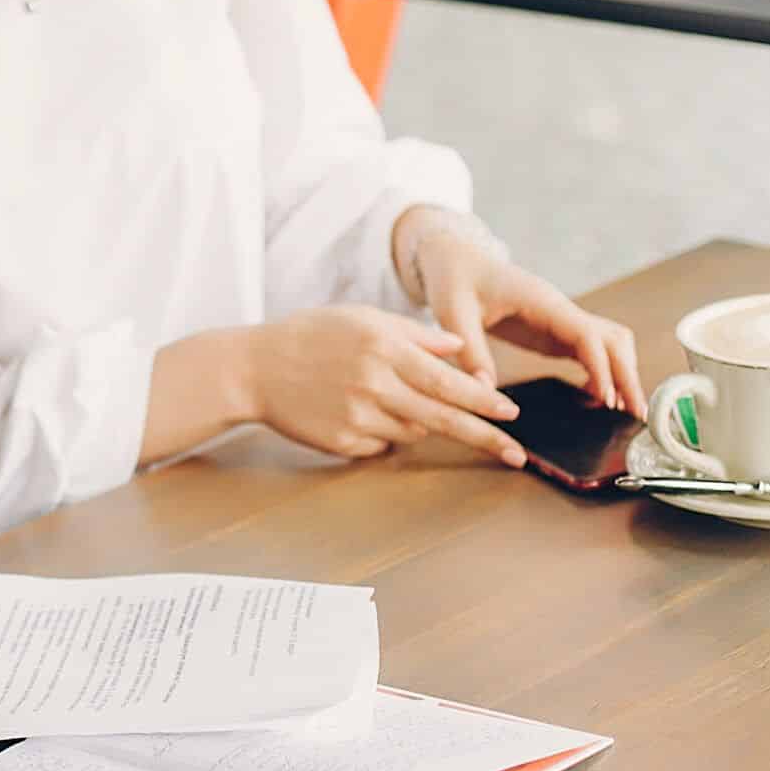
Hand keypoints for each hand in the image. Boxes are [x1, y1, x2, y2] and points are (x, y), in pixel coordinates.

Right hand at [241, 305, 527, 466]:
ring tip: (393, 400)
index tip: (511, 412)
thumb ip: (414, 334)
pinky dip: (385, 431)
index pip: (446, 380)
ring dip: (422, 422)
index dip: (481, 400)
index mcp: (383, 349)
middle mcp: (374, 385)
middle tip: (516, 452)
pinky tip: (358, 410)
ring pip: (414, 431)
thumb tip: (459, 348)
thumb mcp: (363, 318)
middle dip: (484, 435)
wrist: (253, 369)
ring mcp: (358, 417)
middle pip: (443, 418)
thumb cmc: (310, 336)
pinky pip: (383, 444)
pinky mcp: (343, 442)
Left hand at [404, 220, 644, 417]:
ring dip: (622, 373)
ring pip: (609, 344)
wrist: (457, 261)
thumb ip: (470, 350)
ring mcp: (561, 321)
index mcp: (542, 301)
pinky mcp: (554, 332)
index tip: (607, 398)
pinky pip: (590, 352)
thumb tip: (485, 390)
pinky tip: (602, 400)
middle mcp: (560, 309)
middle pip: (611, 340)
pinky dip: (603, 374)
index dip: (601, 366)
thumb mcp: (452, 313)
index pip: (586, 334)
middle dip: (627, 375)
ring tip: (628, 412)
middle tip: (637, 414)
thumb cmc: (455, 279)